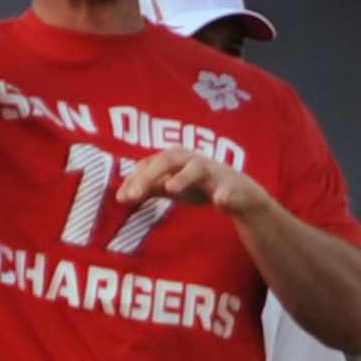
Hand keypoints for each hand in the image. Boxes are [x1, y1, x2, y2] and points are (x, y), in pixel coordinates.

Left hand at [115, 146, 256, 220]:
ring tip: (170, 188)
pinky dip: (223, 195)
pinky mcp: (230, 187)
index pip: (150, 163)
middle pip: (168, 160)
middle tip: (135, 194)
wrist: (239, 193)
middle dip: (150, 176)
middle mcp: (191, 160)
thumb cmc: (198, 185)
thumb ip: (148, 188)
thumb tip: (120, 196)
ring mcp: (212, 172)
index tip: (122, 197)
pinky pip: (226, 190)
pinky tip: (219, 202)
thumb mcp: (170, 185)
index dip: (135, 178)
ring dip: (183, 177)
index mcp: (175, 158)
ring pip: (196, 169)